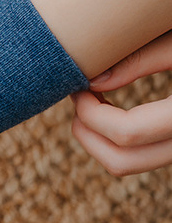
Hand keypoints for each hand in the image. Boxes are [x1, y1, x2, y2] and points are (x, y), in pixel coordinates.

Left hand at [71, 31, 171, 176]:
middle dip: (87, 134)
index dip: (91, 114)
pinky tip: (114, 109)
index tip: (80, 86)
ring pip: (130, 164)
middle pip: (122, 163)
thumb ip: (141, 58)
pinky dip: (119, 140)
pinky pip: (144, 154)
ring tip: (94, 101)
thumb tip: (93, 81)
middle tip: (79, 99)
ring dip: (99, 140)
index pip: (126, 132)